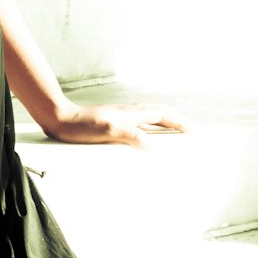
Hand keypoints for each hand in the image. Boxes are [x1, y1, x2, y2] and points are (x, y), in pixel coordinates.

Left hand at [44, 101, 185, 147]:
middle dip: (178, 122)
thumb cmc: (81, 126)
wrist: (59, 118)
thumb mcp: (107, 131)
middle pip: (161, 114)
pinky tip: (146, 137)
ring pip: (150, 117)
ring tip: (176, 134)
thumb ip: (129, 135)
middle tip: (193, 133)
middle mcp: (130, 112)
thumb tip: (151, 144)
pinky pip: (139, 123)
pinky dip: (150, 128)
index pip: (164, 116)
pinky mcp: (113, 121)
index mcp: (132, 114)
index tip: (197, 131)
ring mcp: (121, 116)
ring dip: (165, 124)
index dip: (181, 123)